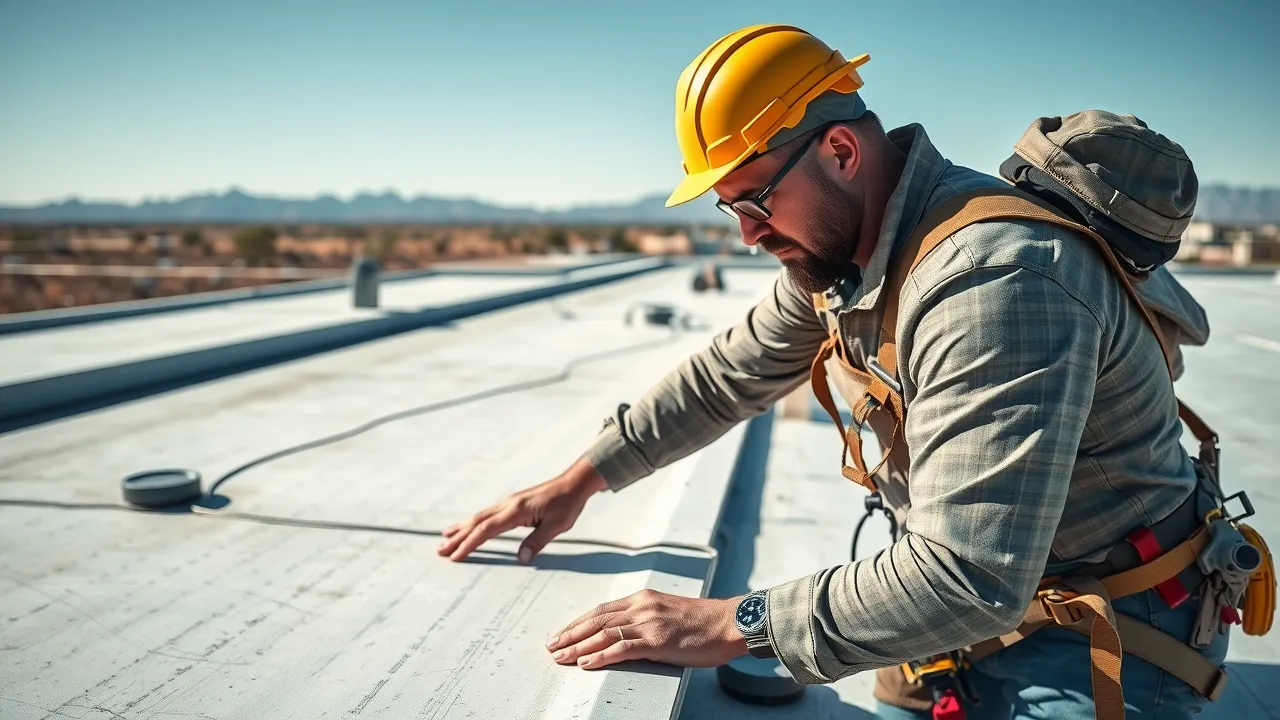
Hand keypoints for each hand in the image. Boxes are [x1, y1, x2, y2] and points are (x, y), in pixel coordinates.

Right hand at [436, 456, 606, 562]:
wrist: (574, 483)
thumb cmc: (567, 504)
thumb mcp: (557, 526)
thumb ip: (538, 541)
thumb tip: (521, 559)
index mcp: (516, 511)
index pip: (487, 530)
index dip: (470, 544)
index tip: (456, 556)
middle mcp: (508, 504)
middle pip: (477, 522)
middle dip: (458, 537)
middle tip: (439, 550)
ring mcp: (509, 502)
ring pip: (479, 516)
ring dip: (462, 528)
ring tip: (444, 537)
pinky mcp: (512, 503)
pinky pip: (487, 514)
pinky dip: (473, 521)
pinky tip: (468, 525)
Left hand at [545, 590, 748, 669]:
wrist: (730, 623)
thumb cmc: (704, 622)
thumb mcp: (669, 612)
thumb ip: (647, 619)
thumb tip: (627, 634)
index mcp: (644, 599)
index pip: (602, 610)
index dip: (578, 622)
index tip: (561, 633)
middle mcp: (642, 607)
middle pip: (597, 620)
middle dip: (570, 633)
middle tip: (550, 646)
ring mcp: (650, 623)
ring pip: (604, 634)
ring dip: (578, 646)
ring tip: (559, 656)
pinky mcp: (658, 641)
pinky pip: (622, 648)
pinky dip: (600, 655)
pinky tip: (585, 662)